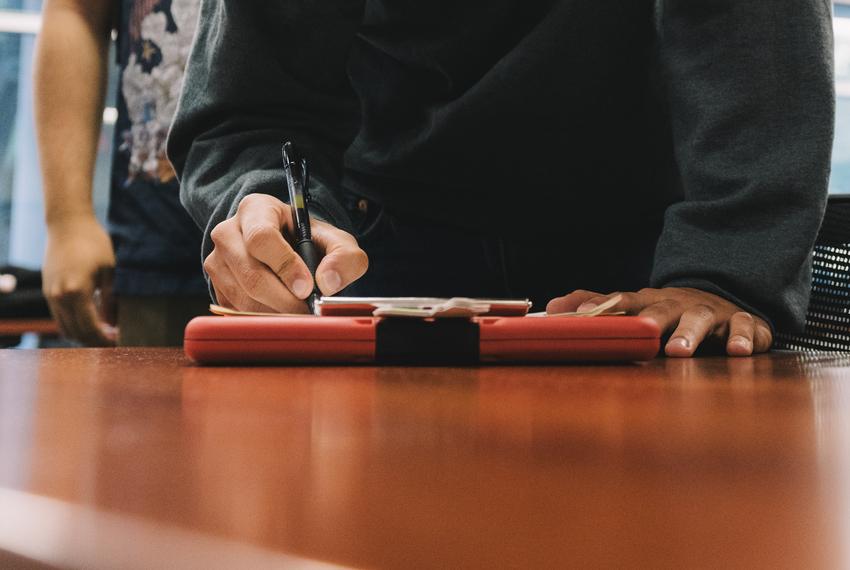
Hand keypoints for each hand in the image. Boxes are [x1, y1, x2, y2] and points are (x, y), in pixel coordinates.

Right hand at [43, 216, 116, 345]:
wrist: (67, 224)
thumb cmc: (93, 243)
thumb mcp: (110, 271)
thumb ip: (111, 300)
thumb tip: (115, 324)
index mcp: (77, 292)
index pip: (91, 328)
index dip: (105, 339)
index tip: (119, 342)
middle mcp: (59, 297)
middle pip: (76, 333)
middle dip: (95, 341)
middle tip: (114, 340)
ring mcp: (50, 295)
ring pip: (65, 328)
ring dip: (83, 335)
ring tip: (104, 332)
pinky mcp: (47, 291)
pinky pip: (59, 317)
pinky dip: (73, 324)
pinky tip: (91, 320)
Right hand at [206, 193, 368, 312]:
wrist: (286, 249)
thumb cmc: (309, 242)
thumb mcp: (335, 241)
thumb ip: (344, 257)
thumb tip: (328, 283)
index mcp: (255, 209)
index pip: (261, 238)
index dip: (285, 266)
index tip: (307, 287)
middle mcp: (227, 232)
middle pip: (251, 274)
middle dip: (284, 299)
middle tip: (308, 311)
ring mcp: (216, 261)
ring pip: (243, 297)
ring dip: (275, 312)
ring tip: (299, 313)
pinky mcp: (215, 287)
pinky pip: (237, 311)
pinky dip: (263, 319)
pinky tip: (282, 315)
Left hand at [546, 287, 772, 356]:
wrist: (721, 298)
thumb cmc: (667, 312)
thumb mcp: (632, 308)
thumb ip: (594, 307)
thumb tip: (550, 307)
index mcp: (650, 302)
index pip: (622, 301)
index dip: (603, 307)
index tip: (583, 315)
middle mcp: (679, 304)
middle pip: (663, 309)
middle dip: (651, 320)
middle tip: (642, 332)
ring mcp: (711, 312)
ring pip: (702, 318)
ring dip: (690, 333)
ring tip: (679, 351)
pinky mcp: (742, 323)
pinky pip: (746, 327)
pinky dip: (743, 338)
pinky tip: (737, 352)